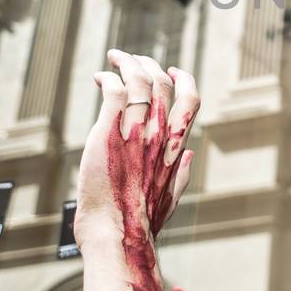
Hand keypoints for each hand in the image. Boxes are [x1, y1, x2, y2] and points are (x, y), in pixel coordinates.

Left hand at [74, 50, 198, 248]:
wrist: (116, 232)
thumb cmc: (141, 221)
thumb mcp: (170, 197)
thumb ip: (181, 173)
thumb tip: (189, 155)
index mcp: (174, 147)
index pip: (190, 100)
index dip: (183, 80)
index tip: (171, 71)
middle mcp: (158, 133)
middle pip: (161, 82)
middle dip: (148, 64)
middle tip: (133, 59)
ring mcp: (135, 131)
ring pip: (138, 79)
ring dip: (127, 63)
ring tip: (114, 58)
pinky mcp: (108, 132)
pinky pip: (113, 91)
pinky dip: (109, 78)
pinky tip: (100, 79)